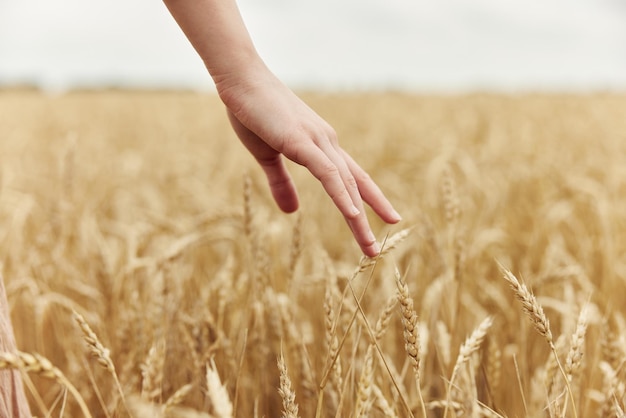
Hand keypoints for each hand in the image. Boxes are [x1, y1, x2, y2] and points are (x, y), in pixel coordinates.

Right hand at [217, 67, 400, 256]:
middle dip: (369, 218)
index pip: (352, 178)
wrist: (240, 80)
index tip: (387, 220)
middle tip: (376, 250)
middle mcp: (327, 143)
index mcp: (321, 146)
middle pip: (355, 186)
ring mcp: (317, 141)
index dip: (370, 200)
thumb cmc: (253, 113)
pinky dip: (341, 194)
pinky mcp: (301, 141)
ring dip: (358, 217)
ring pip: (345, 184)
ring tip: (369, 246)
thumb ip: (281, 183)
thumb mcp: (267, 156)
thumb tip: (292, 212)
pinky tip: (353, 214)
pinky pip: (327, 173)